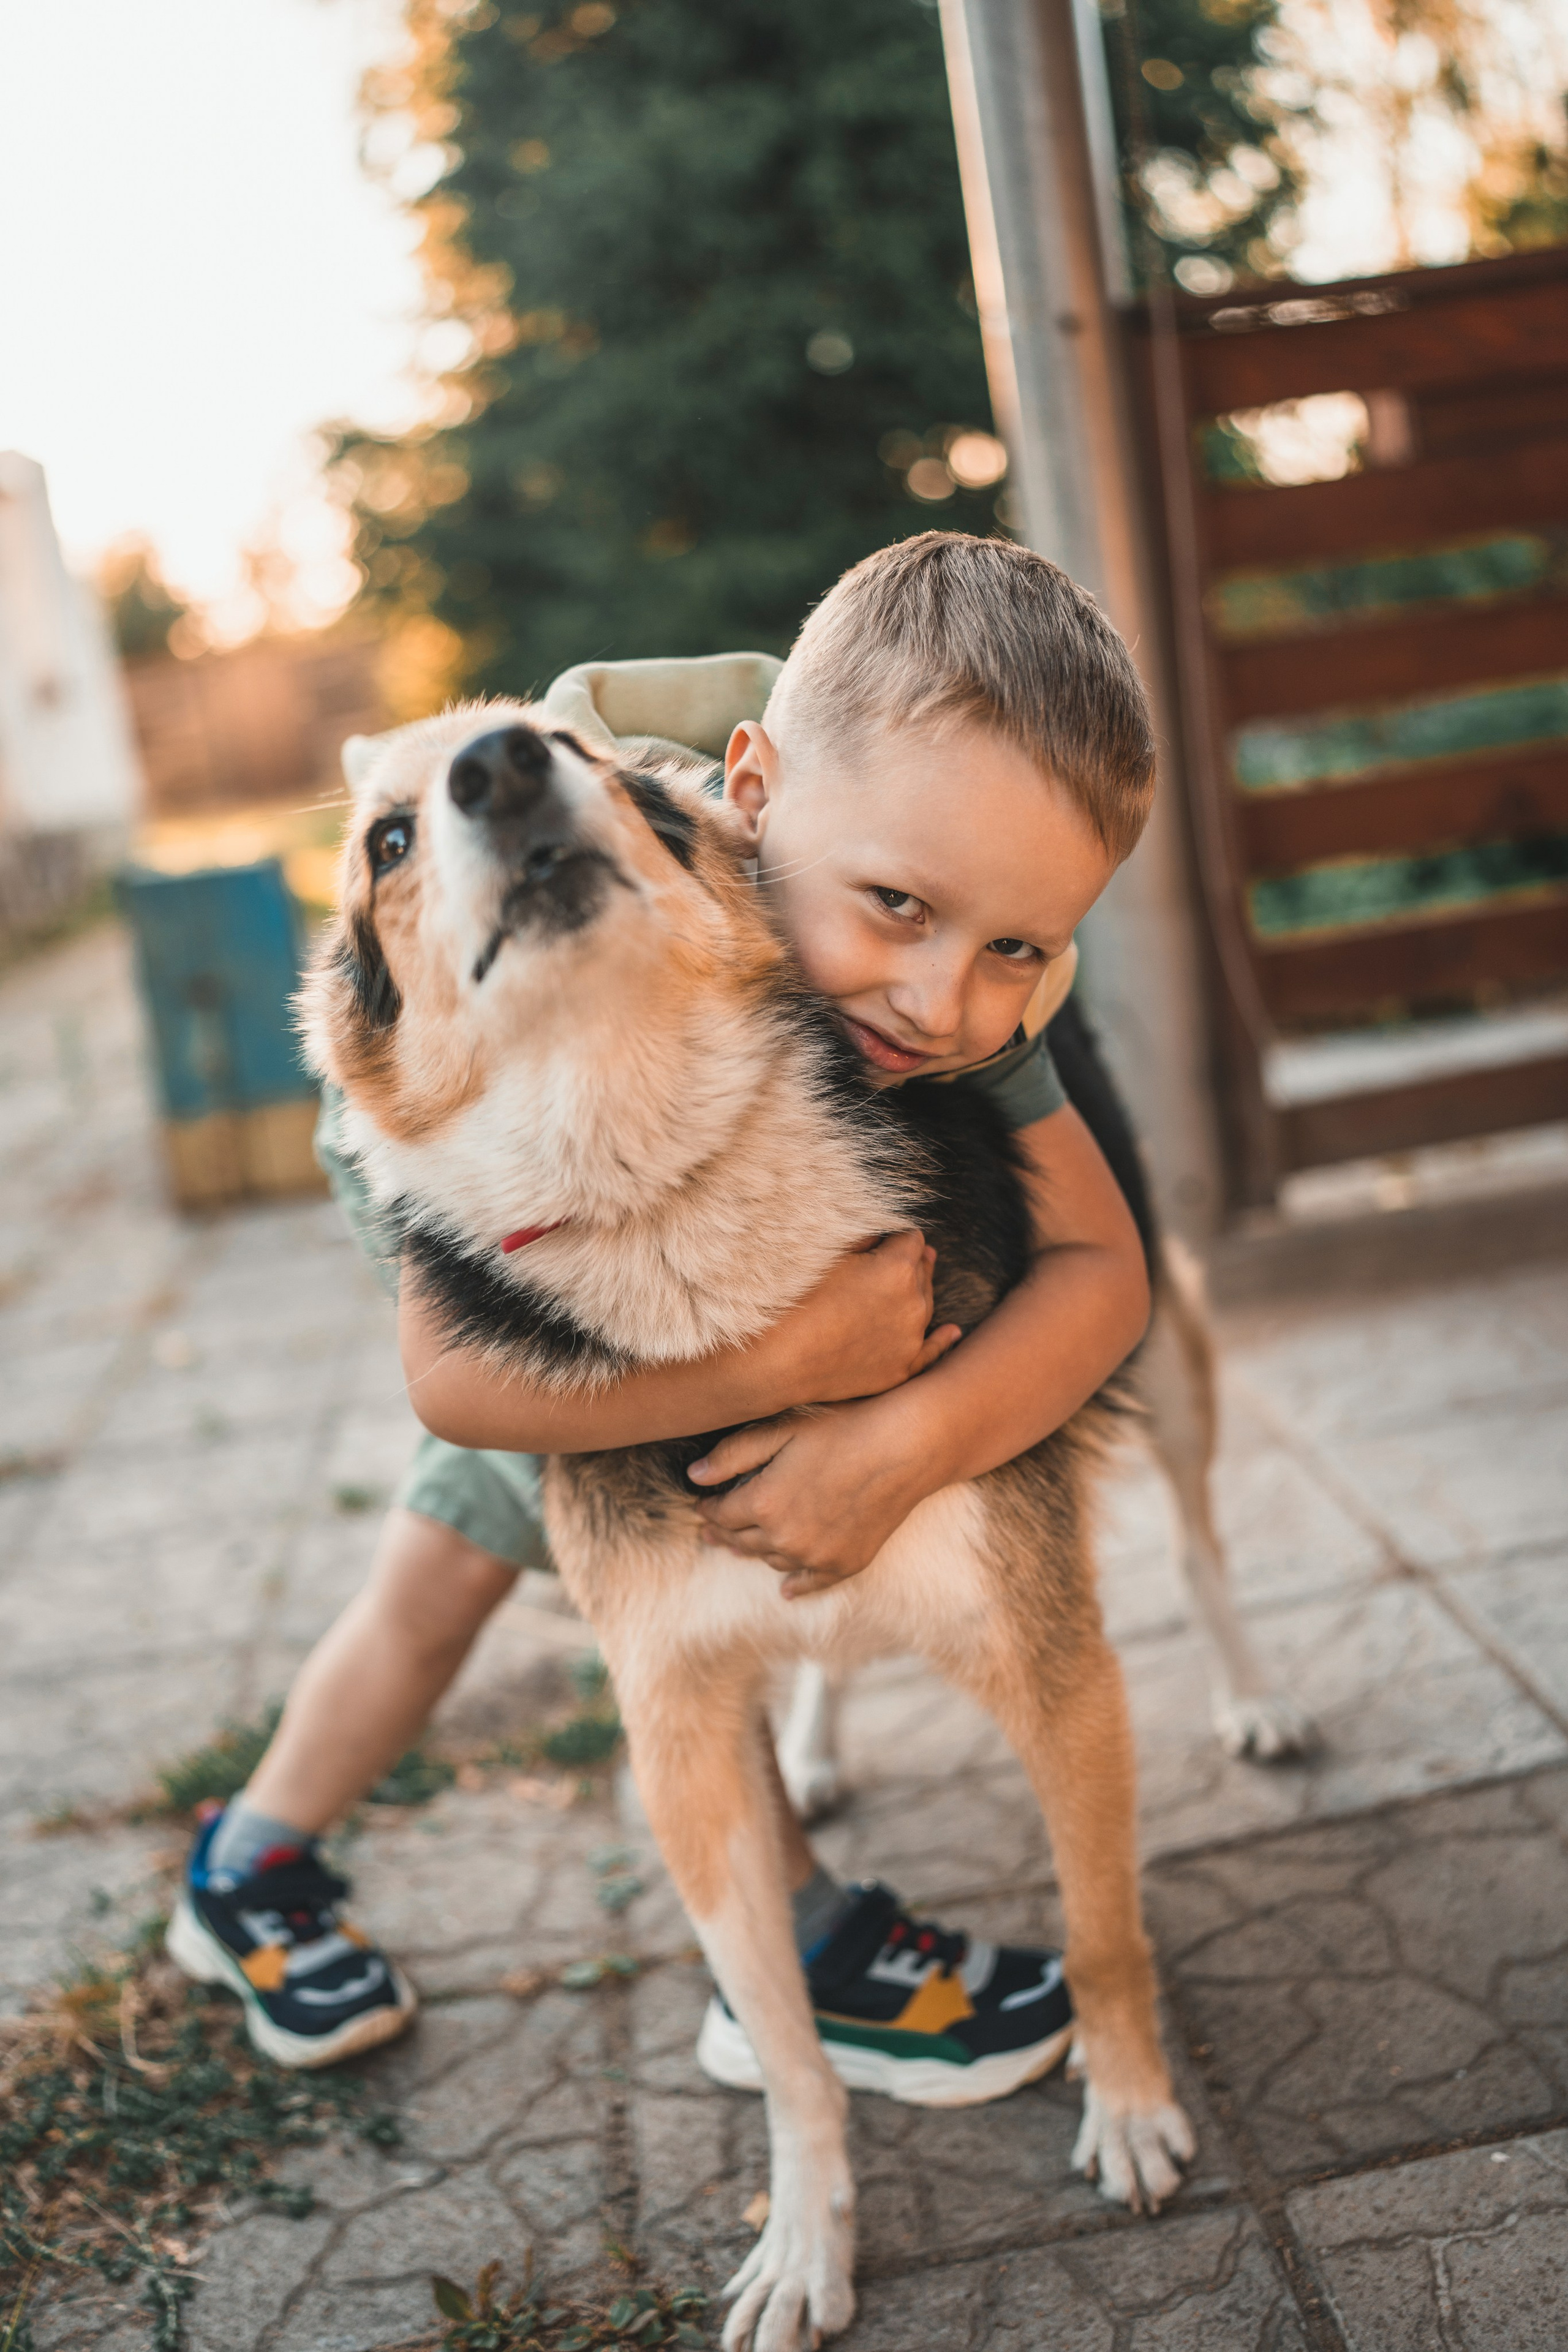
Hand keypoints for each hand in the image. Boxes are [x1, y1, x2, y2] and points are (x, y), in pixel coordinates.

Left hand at [687, 1383, 956, 1596]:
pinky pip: (810, 1582)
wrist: (906, 1447)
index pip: (721, 1514)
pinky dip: (795, 1584)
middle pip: (742, 1541)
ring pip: (772, 1560)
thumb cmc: (844, 1427)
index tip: (701, 1504)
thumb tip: (694, 1477)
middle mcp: (785, 1538)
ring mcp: (816, 1556)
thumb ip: (733, 1454)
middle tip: (711, 1530)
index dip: (708, 1509)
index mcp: (763, 1503)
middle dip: (724, 1533)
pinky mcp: (845, 1564)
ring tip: (744, 1545)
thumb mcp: (783, 1428)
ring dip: (755, 1551)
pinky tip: (786, 1588)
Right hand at [755, 1231, 959, 1410]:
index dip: (895, 1237)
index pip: (912, 1238)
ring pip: (925, 1305)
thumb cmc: (797, 1302)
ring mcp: (911, 1338)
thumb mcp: (828, 1257)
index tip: (880, 1241)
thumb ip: (863, 1240)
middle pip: (922, 1270)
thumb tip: (881, 1236)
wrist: (779, 1361)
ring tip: (897, 1291)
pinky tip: (951, 1332)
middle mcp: (915, 1302)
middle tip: (883, 1264)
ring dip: (913, 1295)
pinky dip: (941, 1339)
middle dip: (908, 1263)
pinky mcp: (902, 1368)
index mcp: (898, 1267)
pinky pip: (932, 1349)